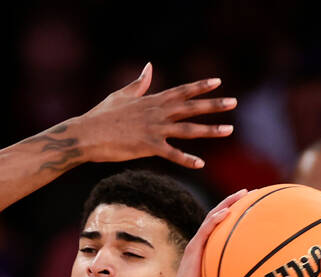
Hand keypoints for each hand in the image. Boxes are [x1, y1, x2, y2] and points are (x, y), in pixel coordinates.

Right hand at [71, 64, 236, 168]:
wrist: (87, 134)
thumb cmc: (101, 115)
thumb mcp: (121, 95)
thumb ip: (139, 83)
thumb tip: (149, 68)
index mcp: (151, 100)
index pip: (181, 91)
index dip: (200, 86)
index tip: (218, 82)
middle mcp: (157, 112)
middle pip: (191, 107)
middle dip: (214, 104)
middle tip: (234, 102)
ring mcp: (154, 129)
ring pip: (188, 129)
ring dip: (210, 129)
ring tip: (229, 129)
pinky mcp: (147, 147)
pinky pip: (172, 154)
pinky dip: (186, 159)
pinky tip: (200, 163)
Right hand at [167, 189, 248, 276]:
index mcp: (209, 249)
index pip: (223, 226)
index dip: (236, 214)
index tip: (252, 206)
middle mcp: (203, 242)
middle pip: (219, 215)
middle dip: (235, 202)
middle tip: (251, 193)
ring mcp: (197, 243)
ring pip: (213, 216)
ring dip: (228, 203)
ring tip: (243, 193)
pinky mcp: (193, 247)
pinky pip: (206, 229)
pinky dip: (216, 219)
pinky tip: (227, 211)